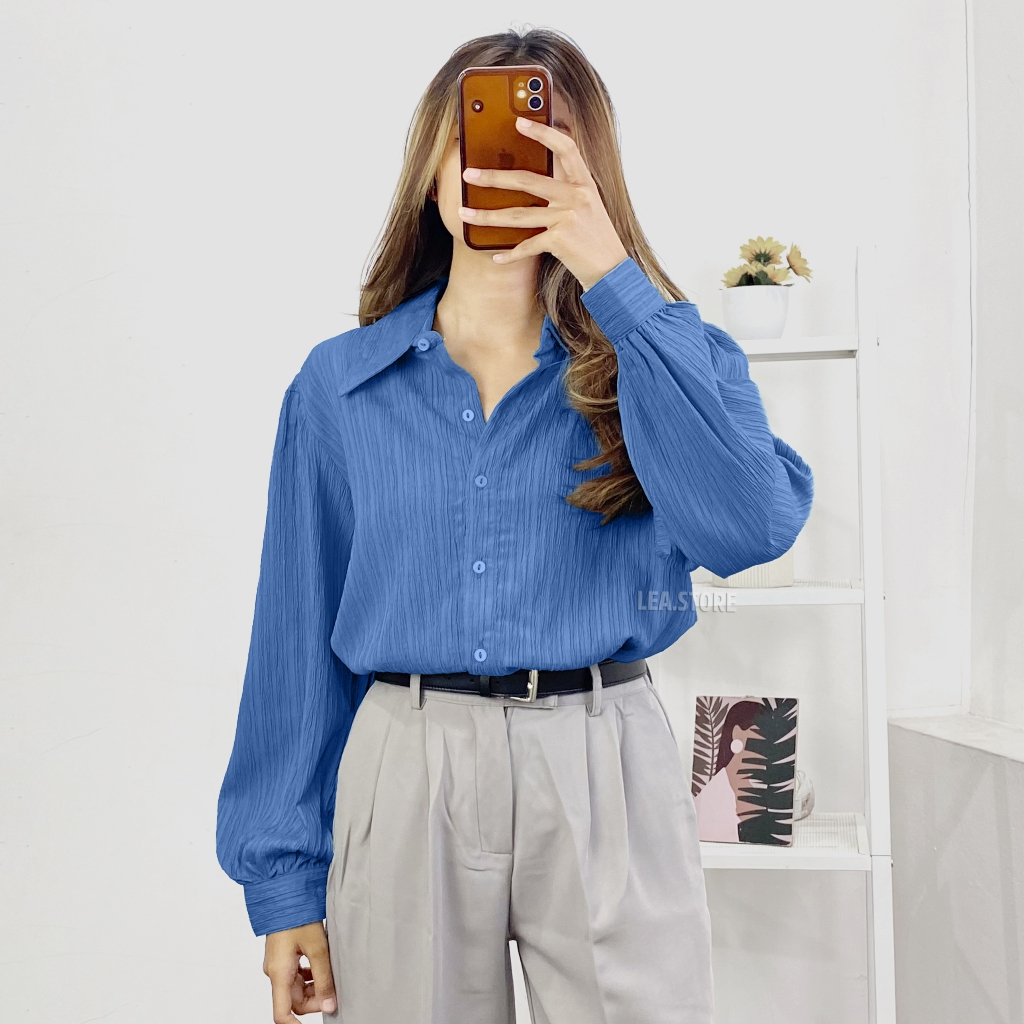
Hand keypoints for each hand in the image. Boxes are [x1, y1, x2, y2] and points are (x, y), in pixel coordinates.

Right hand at [263, 921, 336, 1022]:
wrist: (286, 892)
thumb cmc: (298, 915)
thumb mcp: (318, 948)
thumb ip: (324, 979)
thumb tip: (329, 1005)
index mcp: (279, 973)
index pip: (282, 1013)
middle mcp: (275, 971)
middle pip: (293, 1000)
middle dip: (314, 1000)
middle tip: (333, 991)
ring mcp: (278, 963)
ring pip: (296, 988)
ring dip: (313, 986)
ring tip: (329, 973)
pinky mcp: (283, 955)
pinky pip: (295, 975)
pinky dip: (309, 975)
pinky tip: (321, 965)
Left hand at [459, 117, 628, 290]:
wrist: (611, 270)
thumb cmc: (595, 237)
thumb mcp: (587, 206)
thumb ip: (566, 188)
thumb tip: (530, 177)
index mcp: (584, 183)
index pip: (565, 148)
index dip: (543, 132)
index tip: (519, 121)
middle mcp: (576, 197)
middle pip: (527, 181)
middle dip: (494, 177)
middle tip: (468, 174)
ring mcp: (568, 218)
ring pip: (519, 214)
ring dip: (488, 216)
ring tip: (465, 214)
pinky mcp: (561, 241)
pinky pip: (527, 245)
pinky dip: (510, 254)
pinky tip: (495, 256)